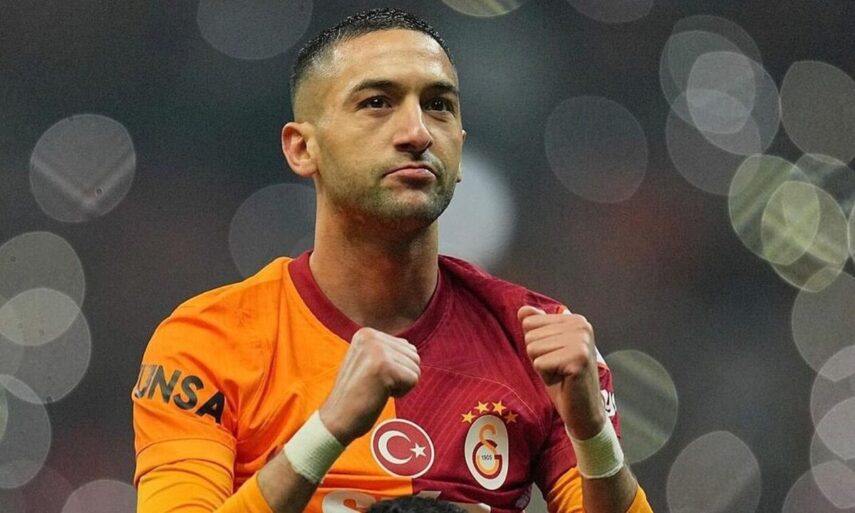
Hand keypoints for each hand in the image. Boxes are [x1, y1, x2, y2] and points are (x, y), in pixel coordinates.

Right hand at [319, 327, 419, 445]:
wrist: (336, 419)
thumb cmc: (356, 395)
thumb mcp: (368, 361)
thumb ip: (388, 350)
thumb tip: (411, 347)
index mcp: (366, 333)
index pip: (406, 347)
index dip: (396, 369)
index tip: (372, 377)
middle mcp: (371, 337)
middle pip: (413, 356)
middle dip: (401, 376)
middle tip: (375, 385)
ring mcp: (378, 350)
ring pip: (415, 368)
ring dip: (400, 385)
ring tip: (376, 389)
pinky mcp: (385, 367)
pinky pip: (413, 380)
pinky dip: (401, 393)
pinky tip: (380, 395)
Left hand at [518, 305, 604, 439]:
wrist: (583, 409)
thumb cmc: (562, 378)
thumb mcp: (546, 348)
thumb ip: (537, 326)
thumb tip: (523, 310)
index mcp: (575, 319)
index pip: (530, 322)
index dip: (536, 344)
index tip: (554, 356)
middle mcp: (581, 325)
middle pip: (530, 335)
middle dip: (538, 356)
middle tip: (558, 368)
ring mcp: (581, 341)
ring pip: (533, 348)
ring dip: (542, 367)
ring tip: (560, 373)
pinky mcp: (578, 359)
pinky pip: (540, 363)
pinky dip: (546, 376)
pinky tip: (563, 380)